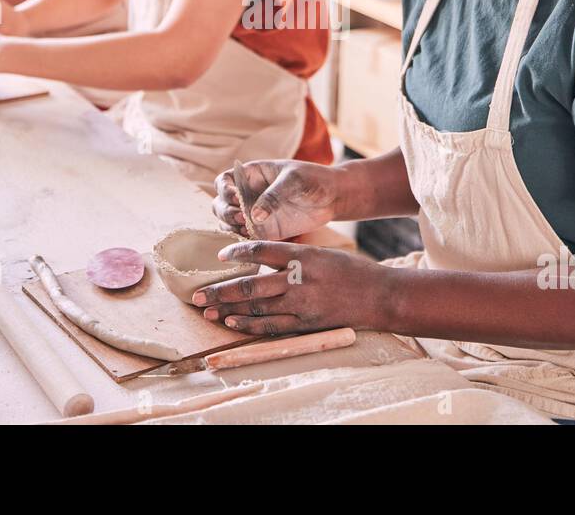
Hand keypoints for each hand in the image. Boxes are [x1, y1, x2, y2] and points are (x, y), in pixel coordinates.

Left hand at [192, 241, 392, 335]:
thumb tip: (261, 262)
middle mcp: (299, 278)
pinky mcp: (306, 323)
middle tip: (196, 294)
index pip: (261, 249)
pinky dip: (249, 325)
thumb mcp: (321, 254)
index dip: (237, 252)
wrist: (379, 296)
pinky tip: (232, 322)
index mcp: (303, 255)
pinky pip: (271, 325)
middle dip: (219, 290)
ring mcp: (302, 303)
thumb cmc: (351, 271)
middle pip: (250, 284)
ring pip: (256, 307)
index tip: (221, 256)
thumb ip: (292, 258)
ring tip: (207, 310)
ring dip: (228, 309)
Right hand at [213, 160, 360, 240]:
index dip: (224, 190)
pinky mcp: (264, 231)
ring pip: (228, 223)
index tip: (235, 197)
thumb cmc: (313, 180)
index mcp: (252, 175)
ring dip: (231, 227)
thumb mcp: (294, 181)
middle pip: (220, 204)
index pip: (224, 181)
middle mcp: (248, 195)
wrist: (332, 197)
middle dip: (225, 211)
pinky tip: (252, 241)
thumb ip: (273, 196)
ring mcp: (254, 214)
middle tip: (242, 216)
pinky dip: (242, 242)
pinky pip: (244, 238)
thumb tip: (254, 215)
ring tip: (248, 227)